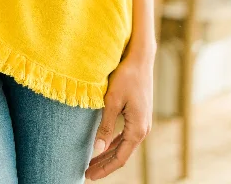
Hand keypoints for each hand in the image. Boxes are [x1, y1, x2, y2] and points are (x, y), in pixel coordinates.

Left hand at [85, 51, 153, 179]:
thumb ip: (105, 127)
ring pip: (124, 145)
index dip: (104, 168)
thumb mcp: (112, 101)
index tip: (88, 176)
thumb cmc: (126, 76)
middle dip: (104, 164)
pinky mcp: (139, 114)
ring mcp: (142, 122)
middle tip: (87, 173)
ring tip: (92, 162)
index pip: (119, 158)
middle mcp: (143, 129)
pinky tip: (104, 145)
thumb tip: (97, 150)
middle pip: (122, 154)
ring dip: (108, 154)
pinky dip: (114, 143)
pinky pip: (126, 135)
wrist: (140, 58)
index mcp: (137, 129)